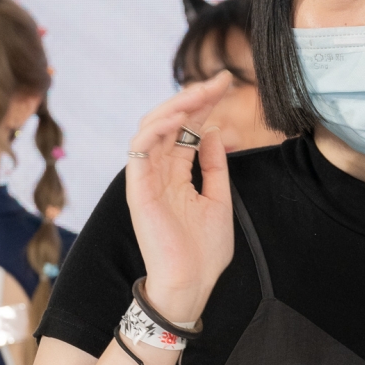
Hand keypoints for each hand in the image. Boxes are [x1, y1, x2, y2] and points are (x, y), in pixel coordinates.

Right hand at [124, 73, 235, 324]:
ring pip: (152, 128)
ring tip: (199, 93)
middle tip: (218, 80)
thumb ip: (214, 166)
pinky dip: (155, 130)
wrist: (191, 284)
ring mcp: (147, 179)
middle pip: (171, 122)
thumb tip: (212, 130)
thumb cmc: (203, 251)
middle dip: (193, 97)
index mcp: (178, 174)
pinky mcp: (138, 189)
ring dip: (175, 106)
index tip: (227, 84)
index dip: (204, 105)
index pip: (187, 129)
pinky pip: (139, 151)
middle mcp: (159, 172)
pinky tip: (177, 117)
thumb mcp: (219, 200)